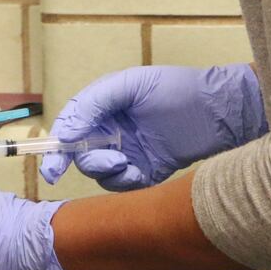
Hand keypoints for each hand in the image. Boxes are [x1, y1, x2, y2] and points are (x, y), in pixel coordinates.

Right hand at [40, 63, 267, 191]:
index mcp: (104, 107)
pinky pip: (121, 184)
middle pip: (80, 153)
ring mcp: (127, 152)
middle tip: (109, 160)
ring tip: (127, 163)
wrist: (218, 113)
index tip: (52, 165)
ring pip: (99, 172)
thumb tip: (65, 129)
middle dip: (87, 160)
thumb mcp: (131, 85)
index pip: (71, 126)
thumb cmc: (176, 90)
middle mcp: (111, 130)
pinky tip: (137, 174)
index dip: (57, 146)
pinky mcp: (144, 171)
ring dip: (107, 171)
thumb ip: (95, 102)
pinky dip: (124, 182)